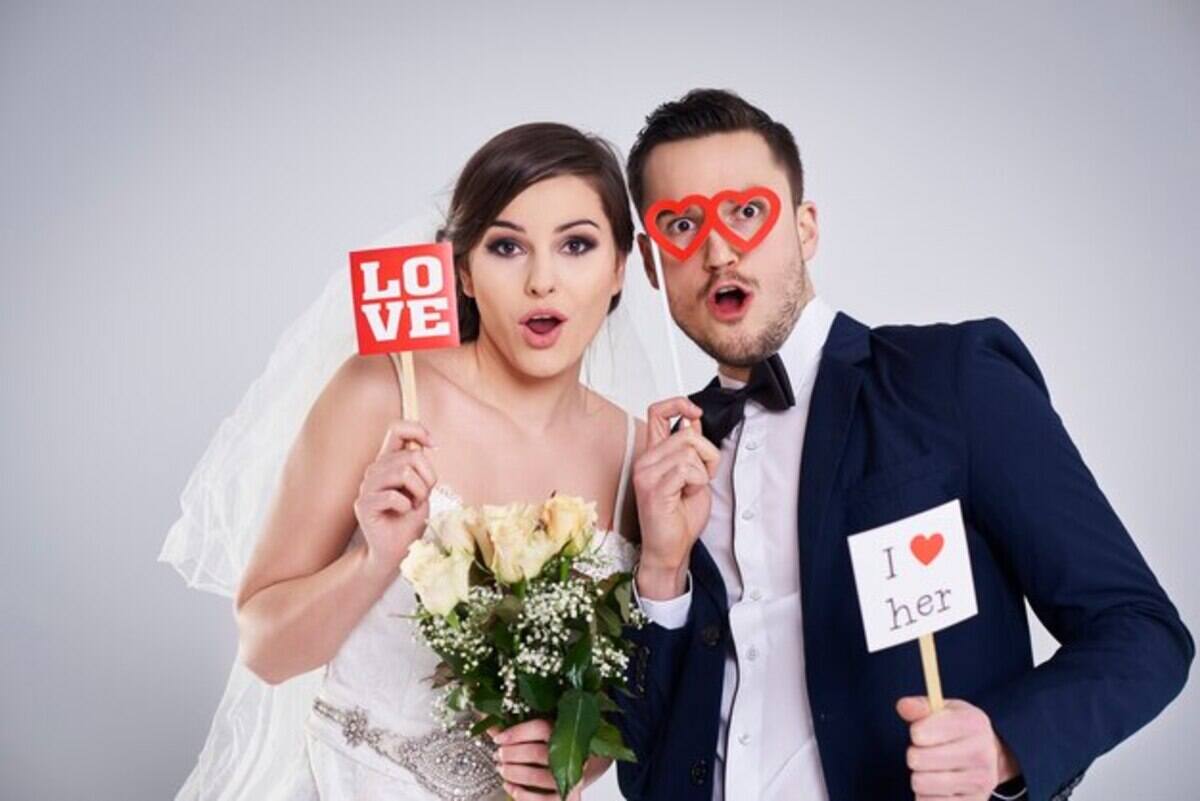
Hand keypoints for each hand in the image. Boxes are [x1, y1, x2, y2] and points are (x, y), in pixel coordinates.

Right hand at [354, 420, 435, 574]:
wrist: (396, 550)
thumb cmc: (410, 519)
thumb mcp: (422, 488)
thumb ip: (420, 467)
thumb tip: (426, 445)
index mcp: (389, 461)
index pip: (397, 429)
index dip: (417, 430)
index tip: (434, 445)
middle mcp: (375, 469)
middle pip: (411, 456)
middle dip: (428, 478)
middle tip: (422, 497)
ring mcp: (367, 486)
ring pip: (404, 472)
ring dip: (418, 492)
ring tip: (413, 505)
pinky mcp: (363, 504)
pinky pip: (393, 496)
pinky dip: (406, 506)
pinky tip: (402, 513)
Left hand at [492, 720, 607, 799]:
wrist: (576, 772)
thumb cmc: (554, 750)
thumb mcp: (538, 736)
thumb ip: (515, 730)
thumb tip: (488, 717)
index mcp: (565, 732)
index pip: (540, 728)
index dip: (516, 733)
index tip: (498, 738)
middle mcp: (571, 753)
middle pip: (536, 752)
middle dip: (511, 754)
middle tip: (498, 755)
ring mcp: (571, 777)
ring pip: (537, 777)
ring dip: (513, 773)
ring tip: (501, 769)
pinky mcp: (568, 796)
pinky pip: (543, 799)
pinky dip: (522, 795)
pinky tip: (510, 787)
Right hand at [632, 397, 720, 598]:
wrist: (670, 550)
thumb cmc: (679, 519)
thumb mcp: (694, 476)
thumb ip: (691, 450)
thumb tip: (692, 422)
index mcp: (652, 455)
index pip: (657, 412)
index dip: (678, 404)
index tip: (694, 413)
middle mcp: (645, 460)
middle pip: (687, 434)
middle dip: (707, 454)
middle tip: (702, 477)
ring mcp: (646, 473)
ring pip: (689, 451)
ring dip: (703, 472)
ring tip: (692, 489)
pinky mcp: (654, 487)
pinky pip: (687, 469)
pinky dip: (698, 482)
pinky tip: (687, 495)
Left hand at [897, 696, 1020, 800]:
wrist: (990, 757)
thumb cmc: (957, 730)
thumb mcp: (943, 711)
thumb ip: (920, 707)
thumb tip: (903, 706)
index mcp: (973, 724)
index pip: (920, 733)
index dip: (915, 733)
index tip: (920, 733)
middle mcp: (982, 753)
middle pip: (917, 759)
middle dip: (914, 755)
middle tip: (925, 753)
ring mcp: (980, 782)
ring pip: (921, 783)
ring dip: (918, 777)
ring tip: (931, 770)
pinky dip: (925, 796)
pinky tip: (937, 788)